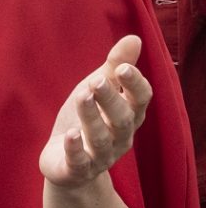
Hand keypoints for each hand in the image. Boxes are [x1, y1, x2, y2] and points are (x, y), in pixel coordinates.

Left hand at [40, 36, 150, 188]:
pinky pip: (79, 161)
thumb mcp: (98, 90)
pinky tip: (69, 135)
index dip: (135, 85)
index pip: (141, 101)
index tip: (123, 68)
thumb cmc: (87, 119)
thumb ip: (115, 67)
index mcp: (127, 116)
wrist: (67, 164)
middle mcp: (118, 138)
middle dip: (111, 99)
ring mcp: (99, 156)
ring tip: (81, 97)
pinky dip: (75, 148)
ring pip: (100, 139)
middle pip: (121, 119)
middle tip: (96, 81)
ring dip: (92, 118)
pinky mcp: (76, 169)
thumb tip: (135, 38)